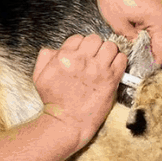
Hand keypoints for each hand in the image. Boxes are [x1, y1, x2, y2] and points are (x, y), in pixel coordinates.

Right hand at [32, 34, 126, 151]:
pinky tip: (114, 68)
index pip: (78, 38)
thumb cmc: (53, 102)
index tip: (83, 54)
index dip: (81, 46)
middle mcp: (82, 60)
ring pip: (110, 46)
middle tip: (95, 57)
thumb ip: (45, 58)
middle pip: (95, 39)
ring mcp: (98, 69)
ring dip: (109, 52)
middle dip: (95, 46)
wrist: (67, 122)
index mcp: (64, 57)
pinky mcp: (111, 79)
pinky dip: (119, 61)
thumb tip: (53, 49)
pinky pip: (122, 59)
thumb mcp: (39, 77)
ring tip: (106, 61)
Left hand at [94, 0, 161, 66]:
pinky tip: (137, 40)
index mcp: (159, 20)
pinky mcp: (153, 6)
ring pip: (159, 34)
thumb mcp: (119, 24)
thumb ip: (131, 41)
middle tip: (140, 66)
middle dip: (153, 54)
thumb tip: (136, 52)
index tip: (146, 72)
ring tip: (138, 54)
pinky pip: (155, 25)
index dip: (154, 62)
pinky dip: (148, 34)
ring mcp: (160, 9)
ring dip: (150, 44)